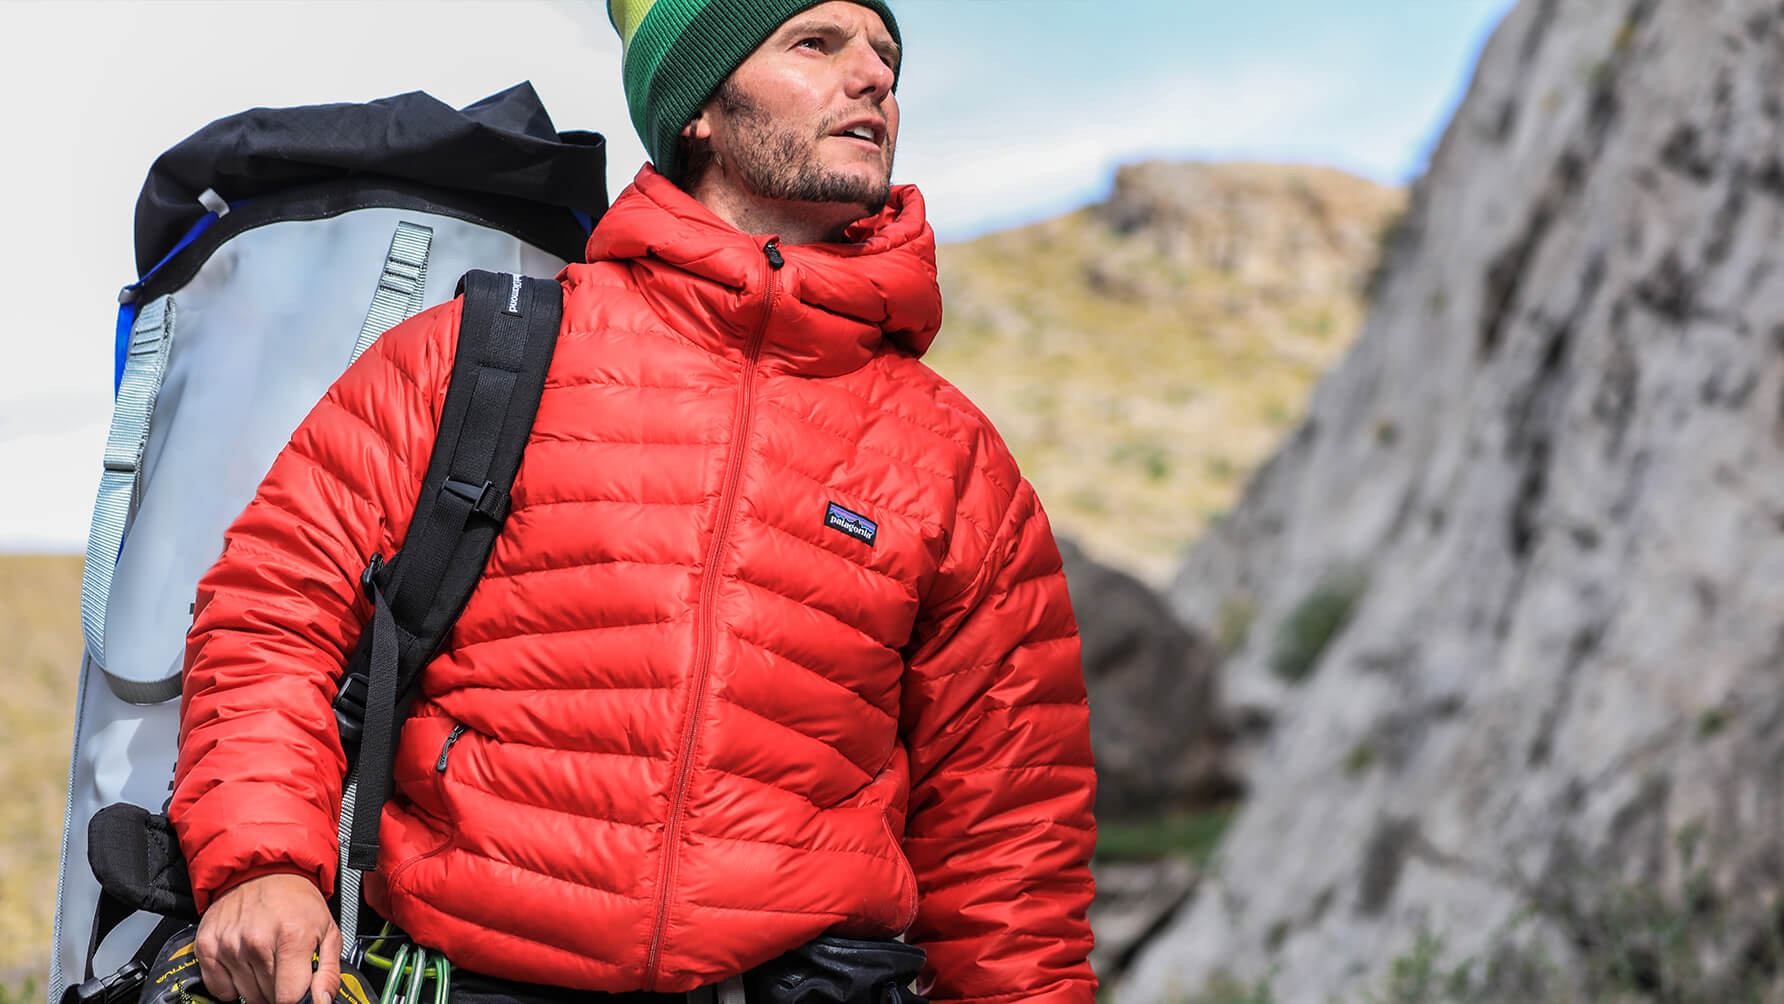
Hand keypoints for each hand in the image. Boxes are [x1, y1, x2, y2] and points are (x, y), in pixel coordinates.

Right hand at [195, 873, 340, 1003]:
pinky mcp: (207, 946)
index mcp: (292, 937)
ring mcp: (229, 944)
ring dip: (257, 985)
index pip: (288, 997)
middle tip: (285, 967)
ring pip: (245, 994)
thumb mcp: (328, 932)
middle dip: (278, 988)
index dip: (295, 999)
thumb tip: (322, 1001)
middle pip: (267, 997)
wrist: (264, 872)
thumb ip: (329, 972)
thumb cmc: (297, 902)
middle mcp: (257, 941)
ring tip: (267, 959)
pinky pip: (219, 989)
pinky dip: (232, 984)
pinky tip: (245, 964)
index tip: (297, 990)